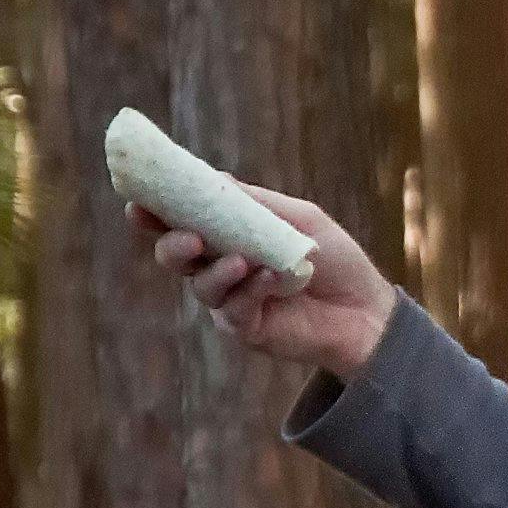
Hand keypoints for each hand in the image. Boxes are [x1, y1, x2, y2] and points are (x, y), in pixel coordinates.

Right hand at [130, 182, 399, 379]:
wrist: (368, 308)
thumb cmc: (334, 259)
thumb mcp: (298, 219)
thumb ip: (255, 203)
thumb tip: (213, 178)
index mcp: (225, 236)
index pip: (180, 221)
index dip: (154, 212)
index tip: (139, 201)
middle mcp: (219, 267)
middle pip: (175, 256)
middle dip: (172, 245)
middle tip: (188, 238)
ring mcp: (230, 300)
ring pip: (201, 286)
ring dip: (217, 271)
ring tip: (241, 261)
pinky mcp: (247, 329)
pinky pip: (233, 311)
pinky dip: (250, 291)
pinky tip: (272, 281)